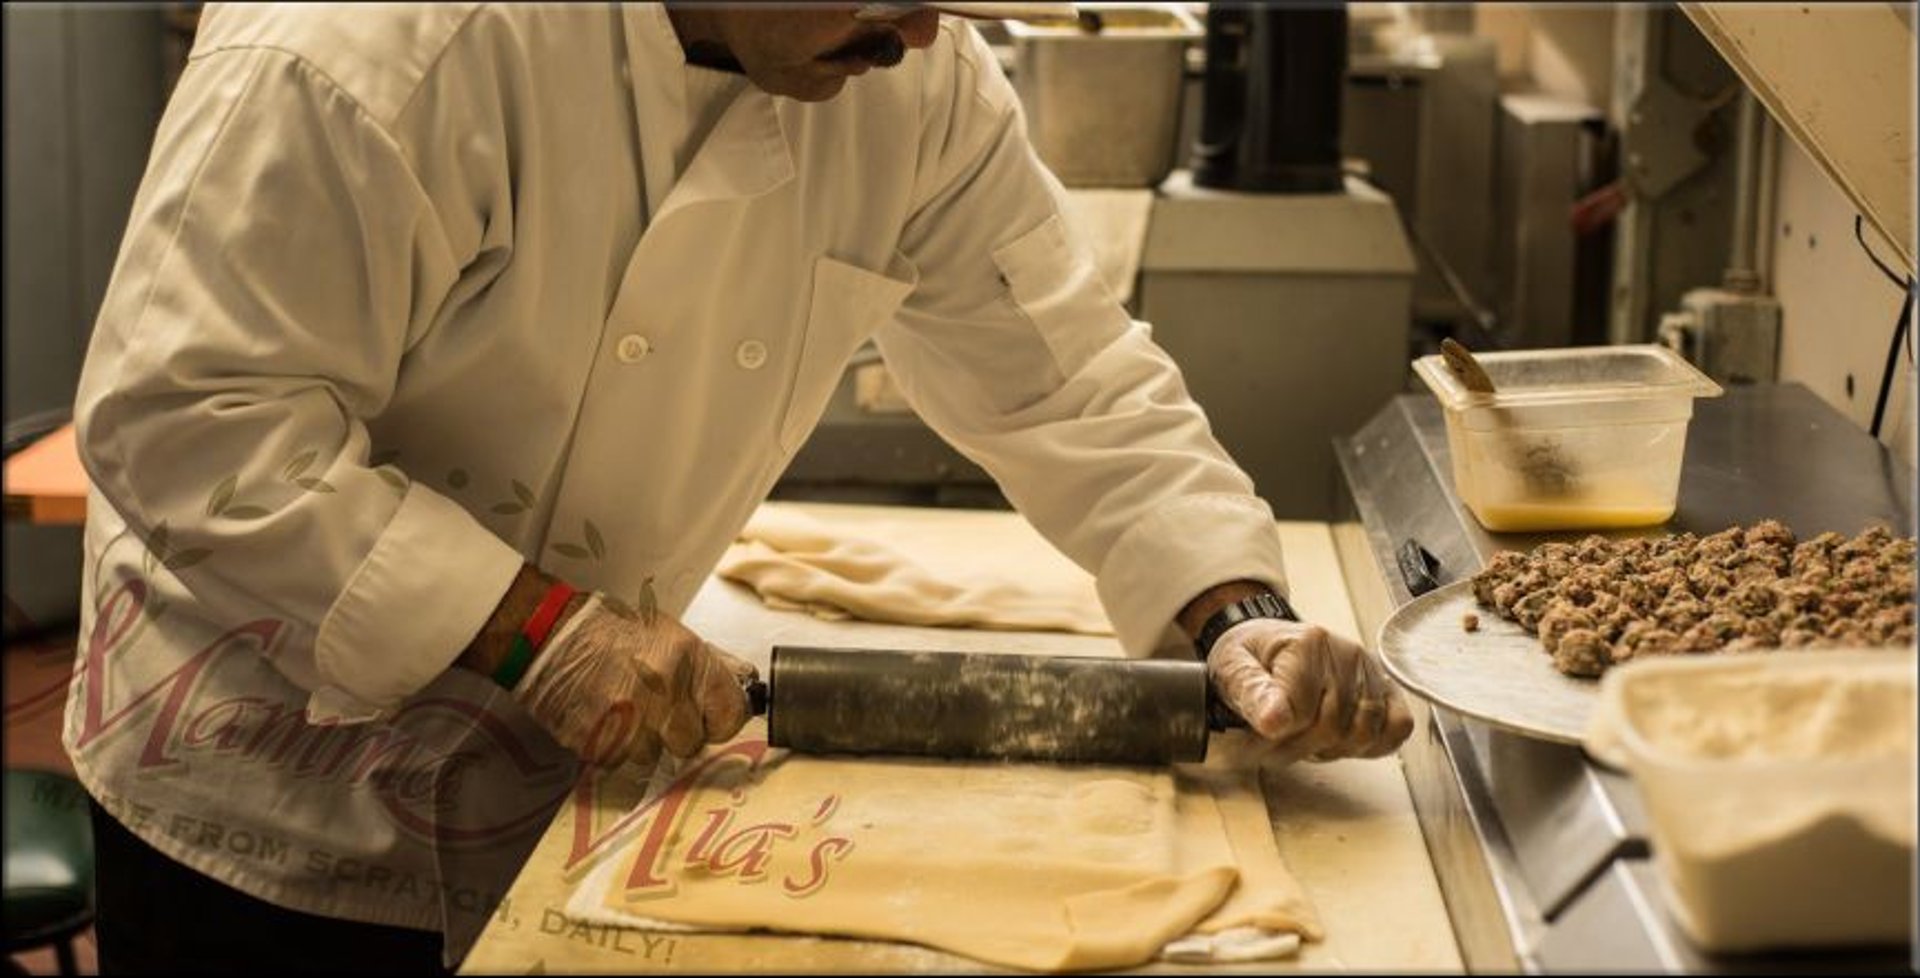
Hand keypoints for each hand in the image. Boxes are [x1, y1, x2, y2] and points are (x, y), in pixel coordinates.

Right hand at [513, 593, 756, 768]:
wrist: (549, 636)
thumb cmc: (610, 632)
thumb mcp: (669, 634)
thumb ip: (708, 665)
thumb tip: (745, 686)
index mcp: (687, 659)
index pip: (730, 714)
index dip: (719, 721)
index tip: (709, 719)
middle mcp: (664, 690)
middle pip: (691, 744)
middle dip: (677, 733)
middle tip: (656, 712)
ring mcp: (630, 719)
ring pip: (654, 757)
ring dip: (642, 742)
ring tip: (624, 710)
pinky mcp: (600, 741)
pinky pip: (621, 761)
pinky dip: (614, 746)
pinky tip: (604, 718)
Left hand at [1207, 618, 1413, 762]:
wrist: (1268, 644)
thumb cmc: (1251, 656)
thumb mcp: (1233, 667)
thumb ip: (1251, 692)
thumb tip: (1274, 721)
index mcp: (1307, 644)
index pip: (1300, 714)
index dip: (1275, 738)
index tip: (1255, 738)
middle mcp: (1346, 653)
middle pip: (1334, 727)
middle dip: (1299, 747)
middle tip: (1275, 742)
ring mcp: (1370, 670)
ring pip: (1365, 733)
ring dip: (1331, 748)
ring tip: (1304, 736)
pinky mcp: (1386, 687)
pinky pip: (1398, 727)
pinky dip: (1371, 744)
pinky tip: (1340, 740)